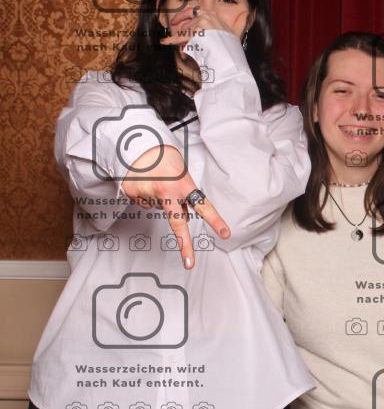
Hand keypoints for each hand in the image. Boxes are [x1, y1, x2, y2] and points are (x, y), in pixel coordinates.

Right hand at [121, 145, 230, 268]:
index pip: (203, 206)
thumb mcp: (182, 173)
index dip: (215, 221)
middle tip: (189, 263)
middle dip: (184, 245)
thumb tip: (185, 216)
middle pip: (177, 224)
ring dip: (159, 200)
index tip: (225, 234)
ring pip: (158, 208)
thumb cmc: (163, 157)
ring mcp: (149, 194)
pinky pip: (144, 203)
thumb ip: (185, 194)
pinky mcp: (134, 195)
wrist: (136, 145)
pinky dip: (146, 196)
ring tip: (157, 182)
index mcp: (183, 184)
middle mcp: (167, 192)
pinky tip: (146, 184)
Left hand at [160, 6, 248, 50]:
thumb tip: (248, 12)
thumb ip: (241, 22)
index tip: (175, 21)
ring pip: (185, 32)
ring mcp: (202, 22)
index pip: (193, 12)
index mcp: (214, 14)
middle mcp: (208, 15)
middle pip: (187, 24)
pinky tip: (165, 41)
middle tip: (182, 47)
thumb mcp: (237, 34)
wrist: (232, 61)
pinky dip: (172, 40)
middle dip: (184, 36)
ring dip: (182, 44)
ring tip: (184, 53)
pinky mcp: (197, 31)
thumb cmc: (233, 50)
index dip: (183, 17)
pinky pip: (182, 36)